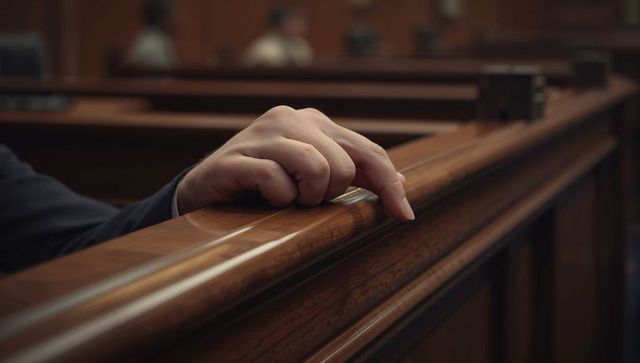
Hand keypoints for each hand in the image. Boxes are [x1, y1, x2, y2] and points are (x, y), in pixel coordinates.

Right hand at [176, 106, 414, 220]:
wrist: (206, 190)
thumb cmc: (266, 183)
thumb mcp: (314, 176)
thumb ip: (355, 173)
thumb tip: (402, 183)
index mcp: (313, 121)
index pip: (367, 150)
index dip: (389, 184)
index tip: (404, 216)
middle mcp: (289, 118)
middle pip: (344, 165)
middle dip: (329, 193)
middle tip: (304, 198)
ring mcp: (261, 134)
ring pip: (316, 168)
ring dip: (305, 197)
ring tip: (287, 199)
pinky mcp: (236, 157)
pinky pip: (276, 181)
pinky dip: (277, 199)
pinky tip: (263, 198)